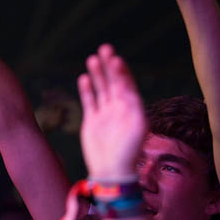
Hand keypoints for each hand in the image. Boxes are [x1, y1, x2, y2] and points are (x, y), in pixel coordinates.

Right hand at [77, 44, 147, 178]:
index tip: (116, 59)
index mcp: (134, 109)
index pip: (128, 84)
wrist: (112, 171)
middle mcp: (120, 109)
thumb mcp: (136, 125)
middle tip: (105, 48)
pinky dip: (87, 90)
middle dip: (110, 66)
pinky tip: (83, 77)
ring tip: (92, 58)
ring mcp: (106, 114)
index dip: (122, 71)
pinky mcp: (93, 121)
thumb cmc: (128, 151)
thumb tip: (127, 86)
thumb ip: (131, 105)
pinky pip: (90, 102)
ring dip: (98, 74)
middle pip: (115, 82)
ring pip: (102, 89)